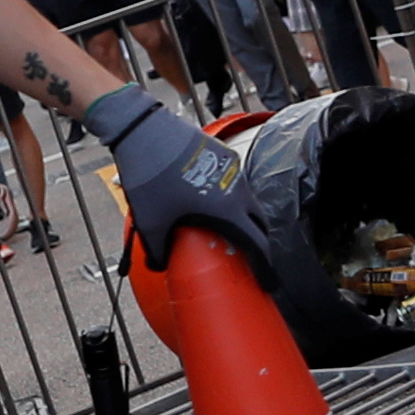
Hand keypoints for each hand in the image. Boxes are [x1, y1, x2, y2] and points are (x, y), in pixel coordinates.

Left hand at [83, 82, 277, 275]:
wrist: (144, 130)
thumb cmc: (149, 176)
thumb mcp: (150, 222)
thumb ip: (157, 250)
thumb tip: (158, 265)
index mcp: (227, 210)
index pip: (258, 245)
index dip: (266, 268)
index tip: (269, 284)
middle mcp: (237, 189)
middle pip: (261, 223)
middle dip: (260, 244)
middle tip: (253, 260)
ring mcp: (233, 169)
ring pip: (250, 201)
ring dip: (248, 219)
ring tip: (236, 232)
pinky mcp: (223, 155)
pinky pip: (237, 184)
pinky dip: (235, 199)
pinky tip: (217, 204)